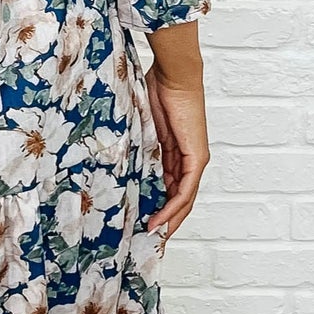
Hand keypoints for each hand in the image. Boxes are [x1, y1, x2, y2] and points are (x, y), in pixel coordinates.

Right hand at [143, 26, 210, 241]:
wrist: (174, 75)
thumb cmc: (156, 90)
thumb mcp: (143, 125)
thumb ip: (137, 142)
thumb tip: (116, 154)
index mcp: (176, 151)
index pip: (170, 185)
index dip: (158, 205)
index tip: (142, 221)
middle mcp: (189, 158)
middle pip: (179, 197)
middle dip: (165, 219)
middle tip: (147, 238)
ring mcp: (195, 159)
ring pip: (184, 199)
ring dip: (169, 219)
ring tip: (152, 236)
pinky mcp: (197, 157)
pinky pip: (185, 190)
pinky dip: (173, 207)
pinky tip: (160, 220)